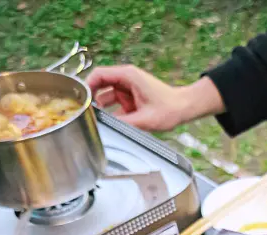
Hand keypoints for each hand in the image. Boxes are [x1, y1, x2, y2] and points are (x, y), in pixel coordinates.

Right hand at [85, 67, 223, 130]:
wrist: (185, 109)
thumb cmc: (170, 109)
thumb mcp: (146, 119)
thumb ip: (125, 123)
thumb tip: (107, 127)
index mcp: (128, 76)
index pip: (99, 75)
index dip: (87, 85)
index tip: (82, 99)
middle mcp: (126, 80)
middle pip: (100, 85)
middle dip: (93, 99)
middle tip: (87, 113)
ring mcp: (128, 90)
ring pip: (106, 97)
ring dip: (102, 108)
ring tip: (97, 121)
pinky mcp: (131, 99)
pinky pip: (115, 105)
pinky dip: (112, 114)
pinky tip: (109, 124)